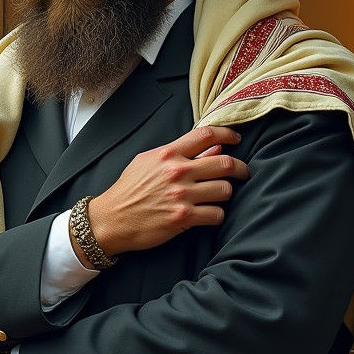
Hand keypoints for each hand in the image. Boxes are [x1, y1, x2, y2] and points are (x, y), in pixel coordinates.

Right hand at [86, 126, 248, 256]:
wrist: (111, 219)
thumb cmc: (128, 190)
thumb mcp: (147, 162)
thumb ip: (179, 154)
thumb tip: (212, 148)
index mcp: (168, 154)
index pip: (206, 135)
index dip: (227, 134)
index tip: (236, 139)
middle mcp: (177, 172)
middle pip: (225, 163)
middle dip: (240, 168)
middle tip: (242, 172)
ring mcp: (181, 196)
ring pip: (224, 190)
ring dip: (226, 193)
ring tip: (220, 196)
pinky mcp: (183, 218)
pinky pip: (216, 214)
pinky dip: (217, 215)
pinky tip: (210, 214)